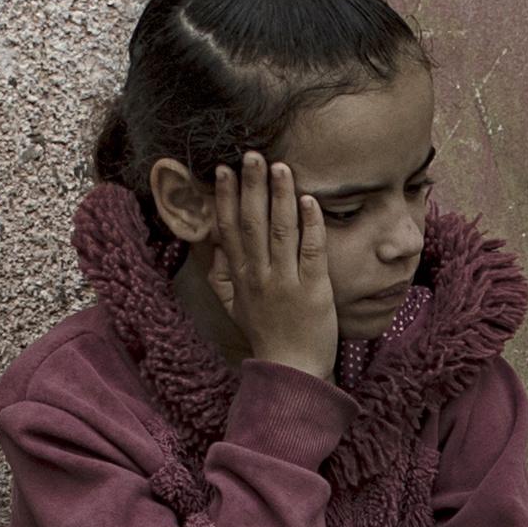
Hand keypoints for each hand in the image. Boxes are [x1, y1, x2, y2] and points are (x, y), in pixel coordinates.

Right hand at [165, 154, 343, 378]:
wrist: (291, 371)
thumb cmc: (266, 337)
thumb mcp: (234, 308)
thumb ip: (221, 276)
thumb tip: (213, 245)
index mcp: (242, 277)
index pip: (230, 229)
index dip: (227, 198)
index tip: (224, 169)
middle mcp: (260, 276)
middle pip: (253, 223)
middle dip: (252, 186)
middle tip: (252, 154)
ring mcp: (286, 282)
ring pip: (280, 231)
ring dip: (279, 196)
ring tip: (280, 166)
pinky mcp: (313, 290)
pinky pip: (311, 251)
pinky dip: (310, 224)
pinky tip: (309, 200)